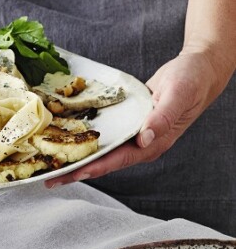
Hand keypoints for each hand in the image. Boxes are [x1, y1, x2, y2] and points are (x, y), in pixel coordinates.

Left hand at [45, 48, 232, 187]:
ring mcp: (136, 135)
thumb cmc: (192, 82)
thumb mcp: (178, 95)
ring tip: (52, 163)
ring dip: (79, 156)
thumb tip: (144, 138)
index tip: (73, 173)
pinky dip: (88, 138)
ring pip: (103, 150)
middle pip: (105, 162)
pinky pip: (107, 135)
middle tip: (49, 178)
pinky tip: (70, 138)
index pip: (118, 160)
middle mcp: (142, 144)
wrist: (199, 70)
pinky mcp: (130, 123)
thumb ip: (162, 117)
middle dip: (78, 170)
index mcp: (154, 143)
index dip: (95, 167)